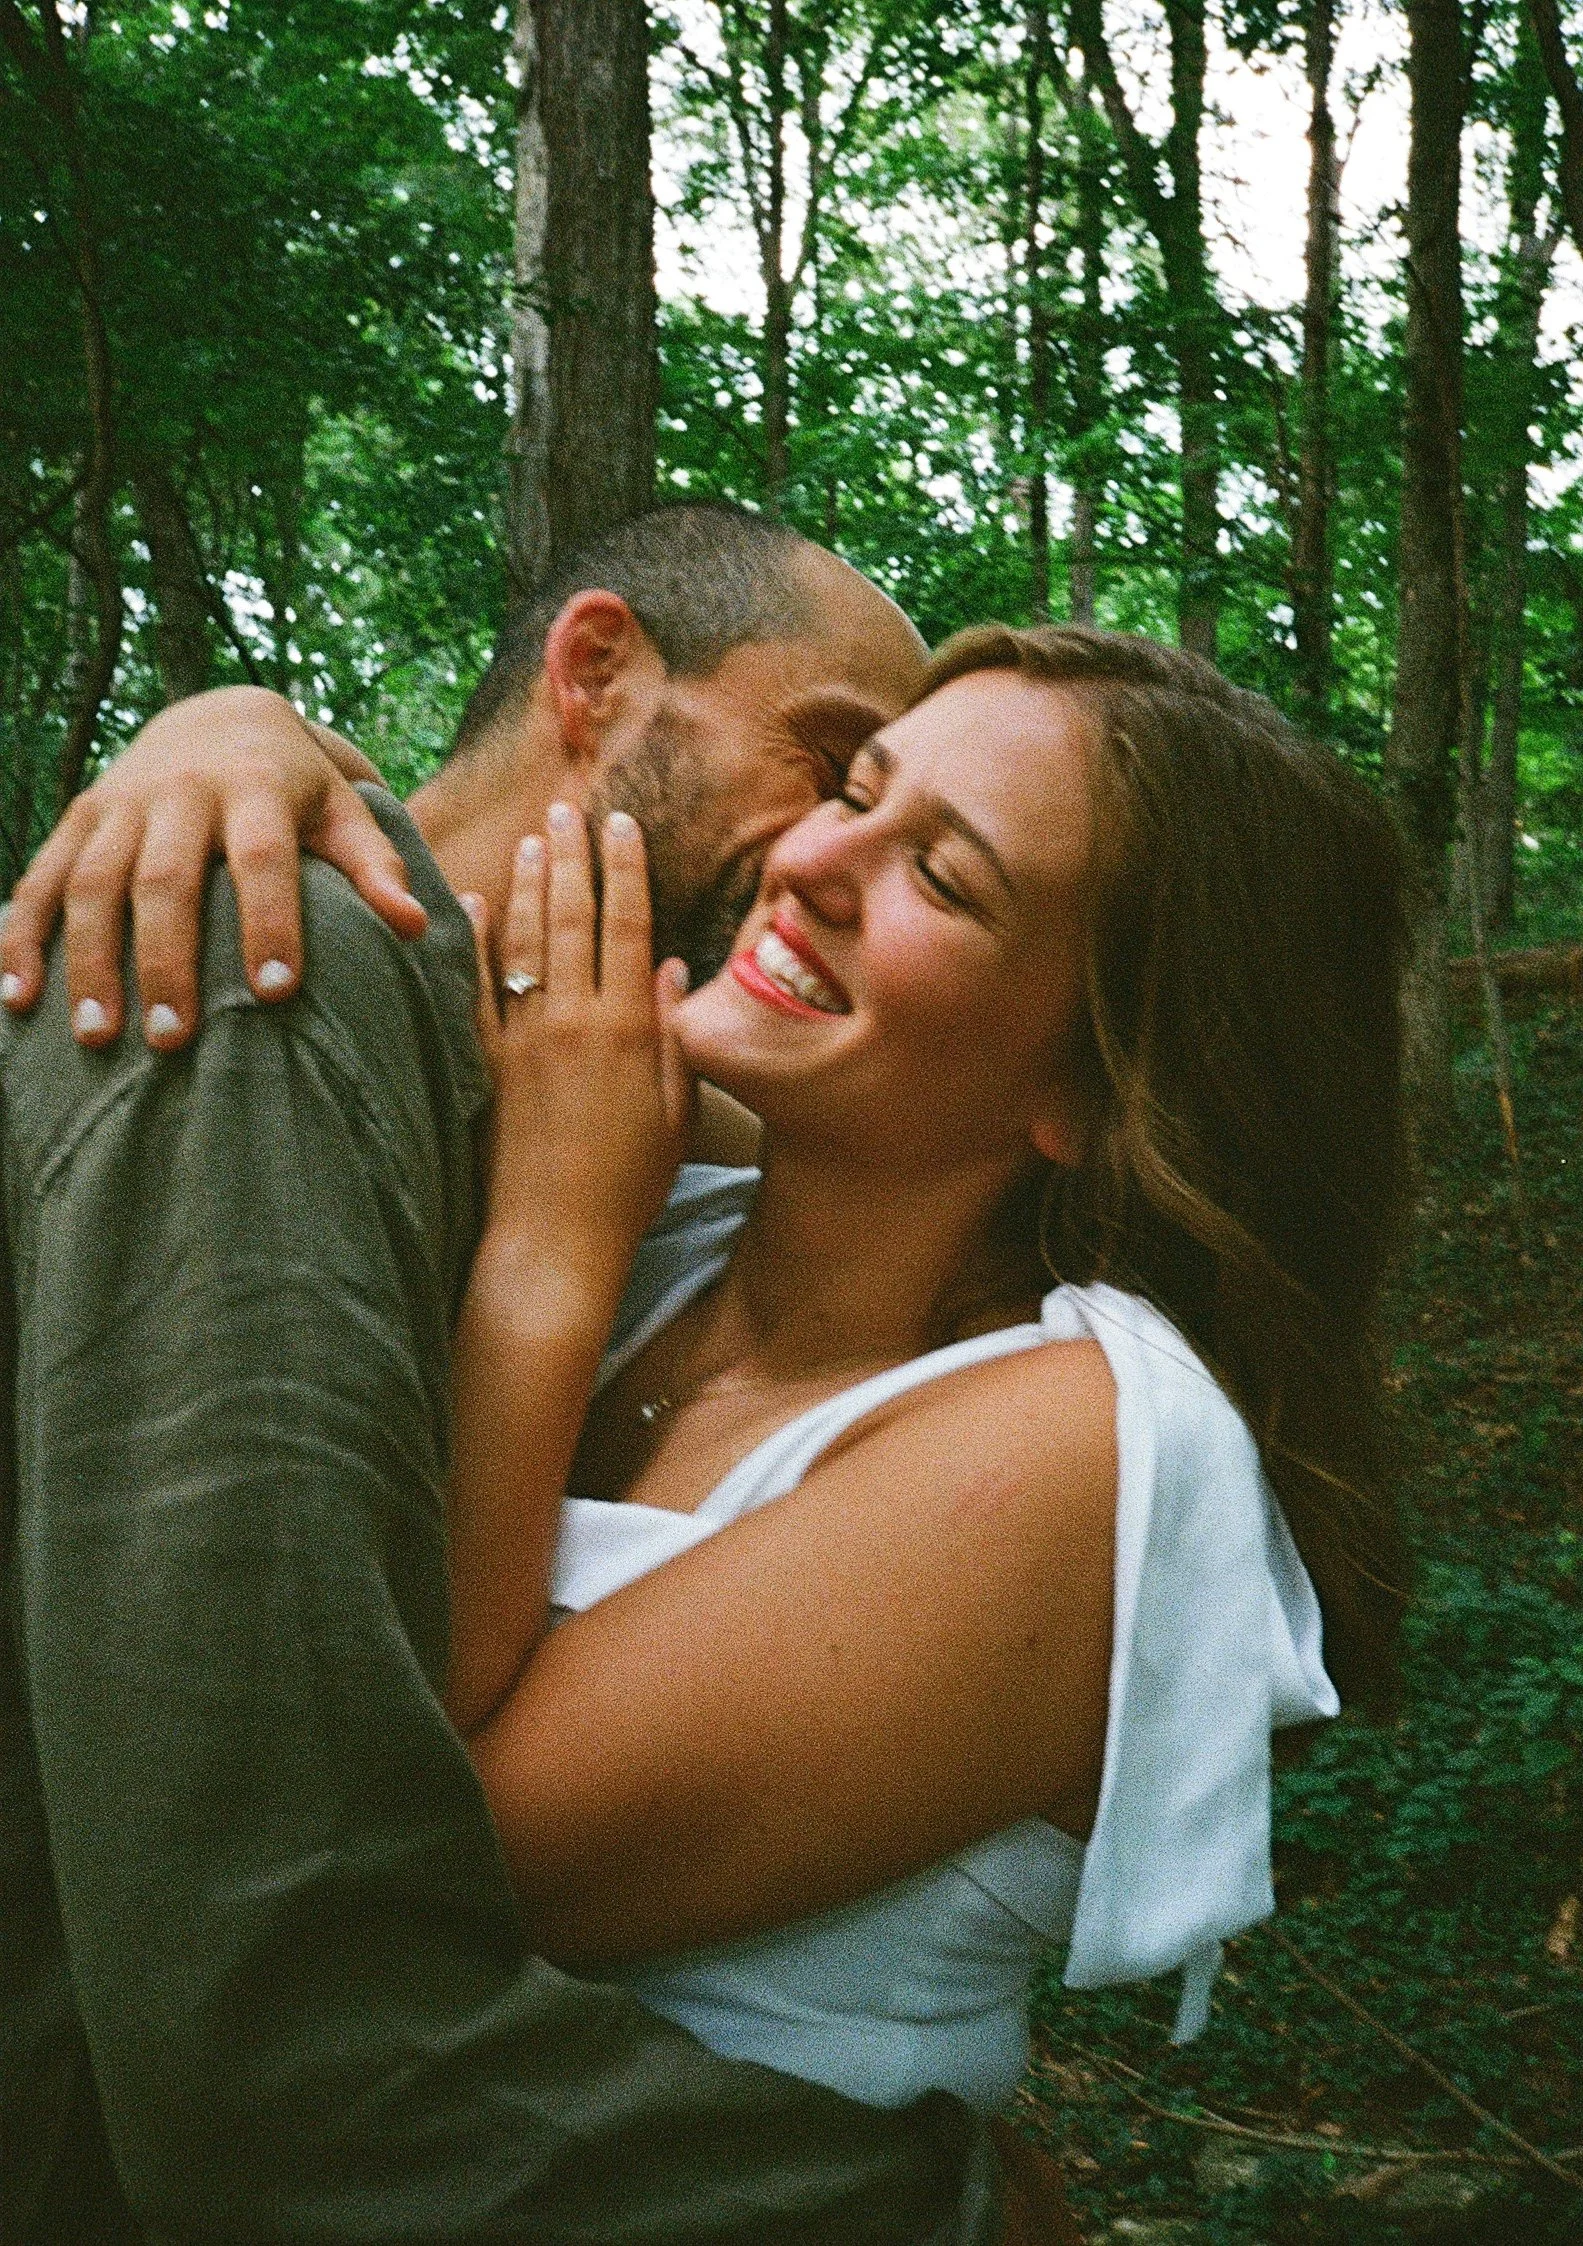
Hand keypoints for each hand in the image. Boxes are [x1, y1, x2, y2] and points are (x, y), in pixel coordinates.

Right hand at [0, 685, 428, 1049]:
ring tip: (98, 1039)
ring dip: (88, 962)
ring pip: (92, 883)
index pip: (264, 858)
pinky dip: (22, 936)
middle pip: (166, 879)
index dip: (270, 921)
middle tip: (172, 1040)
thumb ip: (377, 868)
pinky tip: (16, 998)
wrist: (220, 714)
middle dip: (166, 961)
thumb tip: (417, 927)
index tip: (277, 993)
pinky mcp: (79, 817)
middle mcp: (182, 790)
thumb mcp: (345, 813)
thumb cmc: (300, 789)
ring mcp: (121, 803)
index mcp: (257, 787)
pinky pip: (42, 879)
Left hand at [462, 804, 693, 1300]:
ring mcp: (523, 1039)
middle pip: (572, 917)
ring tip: (530, 838)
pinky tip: (469, 905)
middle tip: (568, 809)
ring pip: (523, 940)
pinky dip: (472, 942)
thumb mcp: (676, 1113)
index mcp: (630, 1029)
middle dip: (571, 856)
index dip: (625, 870)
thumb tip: (677, 969)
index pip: (629, 926)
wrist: (553, 1240)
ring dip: (527, 883)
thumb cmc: (628, 1187)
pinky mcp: (485, 1064)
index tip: (622, 825)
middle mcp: (574, 1021)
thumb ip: (677, 1037)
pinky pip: (474, 988)